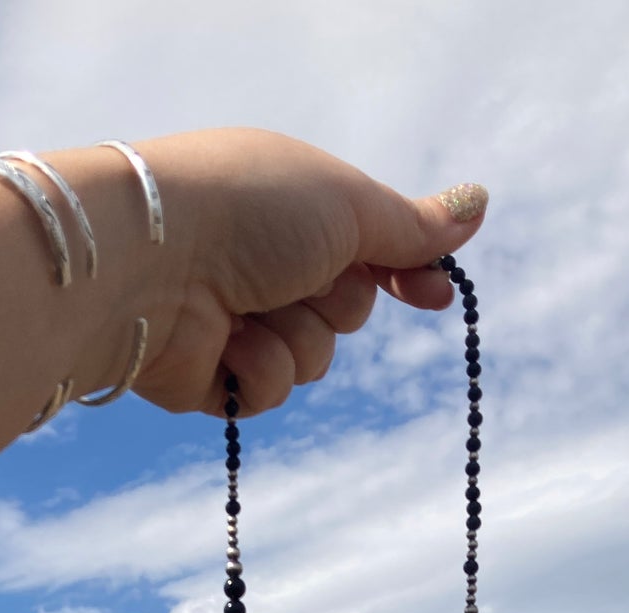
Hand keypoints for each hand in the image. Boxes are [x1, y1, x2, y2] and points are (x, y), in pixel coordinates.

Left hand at [127, 128, 487, 416]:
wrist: (151, 261)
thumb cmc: (248, 211)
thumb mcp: (347, 205)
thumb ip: (411, 225)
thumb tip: (477, 207)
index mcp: (291, 207)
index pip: (368, 248)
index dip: (406, 272)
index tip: (438, 295)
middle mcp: (261, 261)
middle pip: (347, 309)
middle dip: (338, 300)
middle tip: (300, 275)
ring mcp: (235, 319)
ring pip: (313, 356)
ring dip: (298, 335)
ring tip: (251, 308)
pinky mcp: (209, 375)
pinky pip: (270, 392)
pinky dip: (259, 369)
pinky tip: (226, 342)